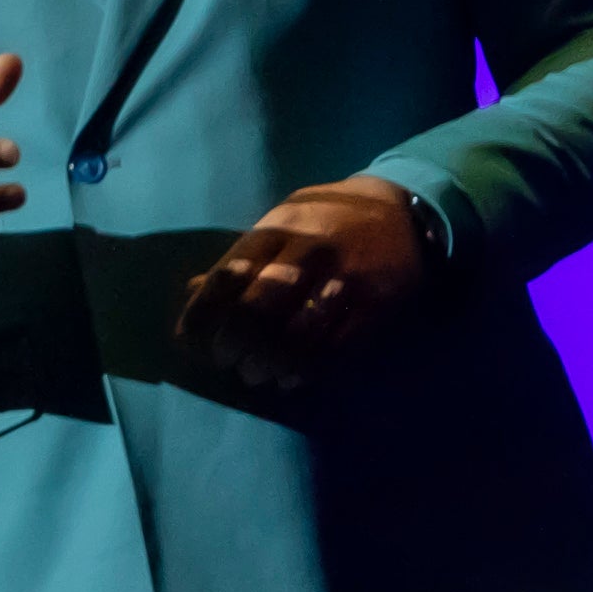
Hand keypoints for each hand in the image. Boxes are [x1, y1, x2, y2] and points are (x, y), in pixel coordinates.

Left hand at [174, 176, 424, 390]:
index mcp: (279, 227)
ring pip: (297, 334)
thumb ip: (241, 256)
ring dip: (269, 362)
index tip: (189, 338)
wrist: (403, 212)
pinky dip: (308, 370)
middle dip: (235, 342)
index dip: (203, 311)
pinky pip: (336, 347)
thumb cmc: (327, 220)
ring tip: (256, 374)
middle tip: (225, 359)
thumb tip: (192, 292)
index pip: (229, 273)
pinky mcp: (375, 306)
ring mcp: (345, 279)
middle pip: (260, 307)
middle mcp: (310, 251)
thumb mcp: (282, 222)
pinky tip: (292, 378)